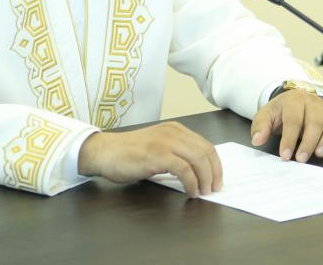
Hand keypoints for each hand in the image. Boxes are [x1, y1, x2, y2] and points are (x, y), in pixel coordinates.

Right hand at [77, 122, 221, 196]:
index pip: (205, 145)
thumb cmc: (129, 154)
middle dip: (214, 172)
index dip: (216, 164)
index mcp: (176, 130)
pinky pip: (184, 169)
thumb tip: (196, 172)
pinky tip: (191, 191)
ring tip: (204, 192)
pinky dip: (192, 182)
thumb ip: (176, 154)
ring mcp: (166, 142)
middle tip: (214, 189)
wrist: (105, 152)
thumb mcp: (158, 148)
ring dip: (205, 179)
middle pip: (206, 151)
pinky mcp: (158, 155)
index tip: (217, 179)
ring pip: (198, 159)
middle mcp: (174, 132)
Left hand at [250, 89, 322, 162]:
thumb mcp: (265, 116)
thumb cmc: (279, 112)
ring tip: (320, 154)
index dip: (290, 138)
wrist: (292, 102)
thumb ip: (260, 127)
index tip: (285, 155)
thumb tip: (257, 140)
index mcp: (294, 100)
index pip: (294, 119)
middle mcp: (313, 102)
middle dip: (309, 142)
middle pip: (315, 121)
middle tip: (301, 159)